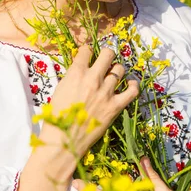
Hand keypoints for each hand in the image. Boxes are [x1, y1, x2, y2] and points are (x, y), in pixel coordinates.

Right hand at [40, 44, 138, 159]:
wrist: (64, 139)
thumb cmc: (57, 116)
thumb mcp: (60, 89)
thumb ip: (72, 76)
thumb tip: (82, 68)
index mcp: (76, 73)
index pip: (86, 51)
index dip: (87, 51)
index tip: (88, 55)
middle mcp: (93, 79)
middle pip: (108, 54)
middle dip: (106, 55)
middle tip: (104, 61)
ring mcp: (106, 92)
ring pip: (119, 69)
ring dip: (116, 70)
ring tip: (113, 74)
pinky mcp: (115, 106)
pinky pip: (132, 91)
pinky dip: (133, 85)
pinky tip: (130, 84)